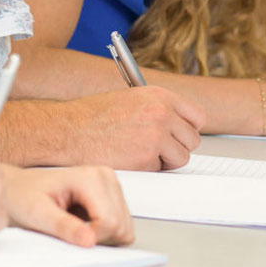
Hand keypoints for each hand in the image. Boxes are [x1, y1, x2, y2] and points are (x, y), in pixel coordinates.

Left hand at [1, 165, 133, 246]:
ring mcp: (110, 184)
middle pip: (121, 226)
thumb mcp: (38, 213)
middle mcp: (105, 176)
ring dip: (102, 236)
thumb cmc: (23, 196)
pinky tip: (83, 223)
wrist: (17, 187)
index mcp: (90, 177)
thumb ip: (64, 227)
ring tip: (75, 225)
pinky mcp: (112, 194)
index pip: (110, 222)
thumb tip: (89, 240)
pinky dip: (104, 233)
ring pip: (124, 228)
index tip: (70, 236)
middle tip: (70, 231)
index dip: (92, 238)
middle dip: (98, 238)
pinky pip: (121, 226)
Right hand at [67, 86, 204, 170]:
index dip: (188, 129)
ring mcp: (155, 136)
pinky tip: (127, 159)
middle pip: (192, 140)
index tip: (179, 135)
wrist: (67, 130)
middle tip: (156, 149)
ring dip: (164, 161)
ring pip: (180, 159)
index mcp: (158, 95)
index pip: (197, 116)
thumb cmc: (92, 117)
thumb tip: (177, 125)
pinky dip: (147, 170)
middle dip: (176, 148)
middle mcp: (161, 113)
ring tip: (139, 154)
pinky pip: (160, 171)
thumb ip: (156, 109)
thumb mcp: (129, 99)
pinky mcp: (146, 159)